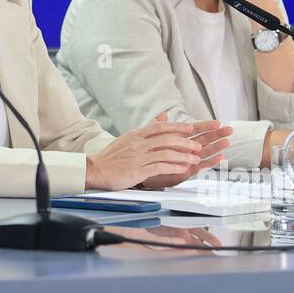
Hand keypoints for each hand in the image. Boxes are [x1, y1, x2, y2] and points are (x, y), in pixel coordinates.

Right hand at [86, 116, 228, 190]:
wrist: (95, 170)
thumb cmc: (111, 158)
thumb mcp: (126, 140)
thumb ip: (144, 132)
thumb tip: (158, 121)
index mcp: (136, 135)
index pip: (160, 127)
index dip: (177, 127)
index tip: (191, 128)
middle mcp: (138, 143)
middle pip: (166, 139)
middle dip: (185, 142)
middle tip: (198, 145)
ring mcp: (138, 157)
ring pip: (166, 153)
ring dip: (183, 156)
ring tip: (195, 159)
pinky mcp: (137, 170)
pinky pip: (159, 167)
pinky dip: (173, 167)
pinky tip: (183, 170)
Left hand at [141, 120, 231, 188]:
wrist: (144, 170)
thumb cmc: (151, 154)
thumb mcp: (154, 138)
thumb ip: (160, 127)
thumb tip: (162, 115)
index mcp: (181, 139)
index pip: (196, 130)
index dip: (206, 126)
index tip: (218, 122)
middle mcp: (187, 148)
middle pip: (205, 139)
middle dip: (217, 134)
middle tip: (229, 129)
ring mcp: (189, 159)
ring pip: (205, 152)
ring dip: (216, 147)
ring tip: (226, 142)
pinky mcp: (187, 170)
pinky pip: (200, 166)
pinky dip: (210, 162)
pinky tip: (219, 158)